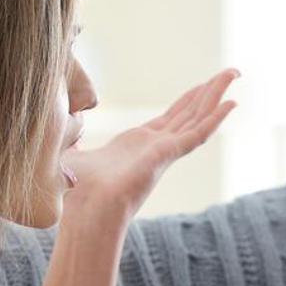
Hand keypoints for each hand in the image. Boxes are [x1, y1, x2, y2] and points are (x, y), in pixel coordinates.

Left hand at [63, 70, 238, 219]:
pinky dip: (215, 118)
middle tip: (229, 74)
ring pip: (198, 117)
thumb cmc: (76, 193)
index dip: (187, 101)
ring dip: (217, 95)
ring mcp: (165, 151)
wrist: (86, 212)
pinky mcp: (168, 155)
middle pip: (189, 112)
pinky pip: (198, 133)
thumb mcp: (70, 155)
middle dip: (208, 92)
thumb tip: (51, 133)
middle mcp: (156, 147)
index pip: (170, 118)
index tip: (202, 86)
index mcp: (137, 146)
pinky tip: (231, 103)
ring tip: (234, 74)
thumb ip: (68, 141)